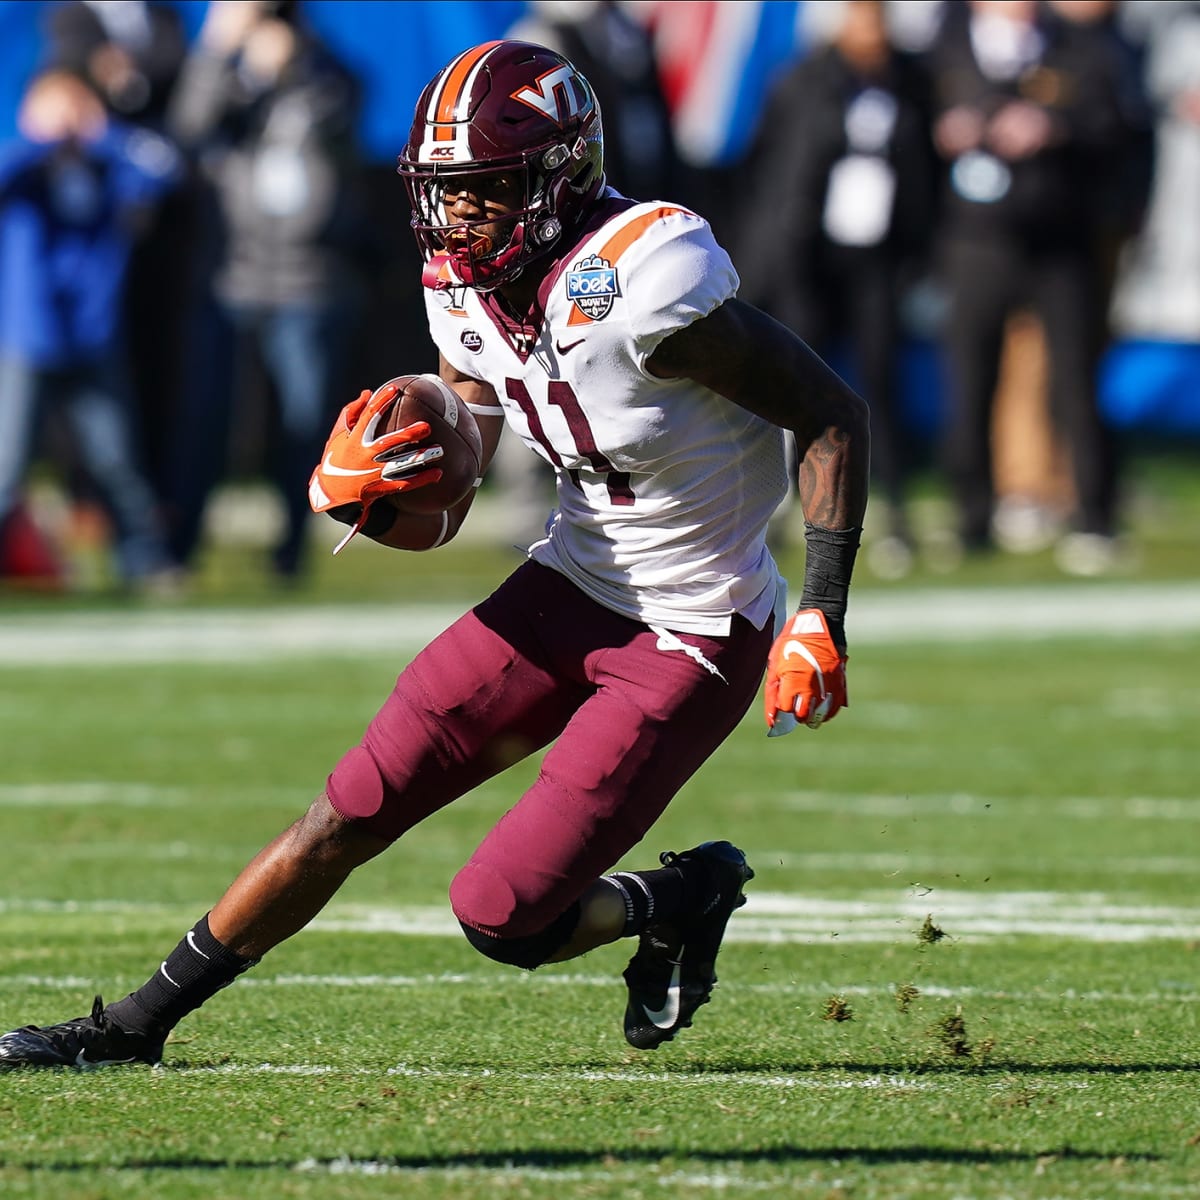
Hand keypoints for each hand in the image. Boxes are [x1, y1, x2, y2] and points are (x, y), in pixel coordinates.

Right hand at [308, 382, 442, 548]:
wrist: (332, 493)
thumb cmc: (336, 458)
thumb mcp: (338, 435)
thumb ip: (351, 413)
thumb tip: (366, 393)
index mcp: (354, 440)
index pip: (368, 417)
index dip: (380, 402)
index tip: (394, 389)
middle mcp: (364, 456)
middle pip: (389, 443)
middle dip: (408, 435)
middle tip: (427, 427)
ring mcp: (374, 473)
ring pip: (401, 465)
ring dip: (420, 458)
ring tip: (439, 450)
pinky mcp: (381, 488)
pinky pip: (405, 484)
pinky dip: (422, 479)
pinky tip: (438, 473)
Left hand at [764, 609, 847, 735]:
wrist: (822, 624)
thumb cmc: (793, 641)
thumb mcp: (777, 662)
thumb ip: (774, 689)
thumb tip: (772, 715)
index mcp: (792, 679)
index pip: (786, 708)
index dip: (783, 709)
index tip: (783, 705)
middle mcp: (810, 685)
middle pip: (803, 715)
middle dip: (797, 717)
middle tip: (795, 713)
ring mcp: (827, 684)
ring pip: (820, 714)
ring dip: (813, 718)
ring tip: (808, 715)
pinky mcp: (839, 682)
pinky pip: (835, 706)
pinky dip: (828, 712)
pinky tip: (822, 711)